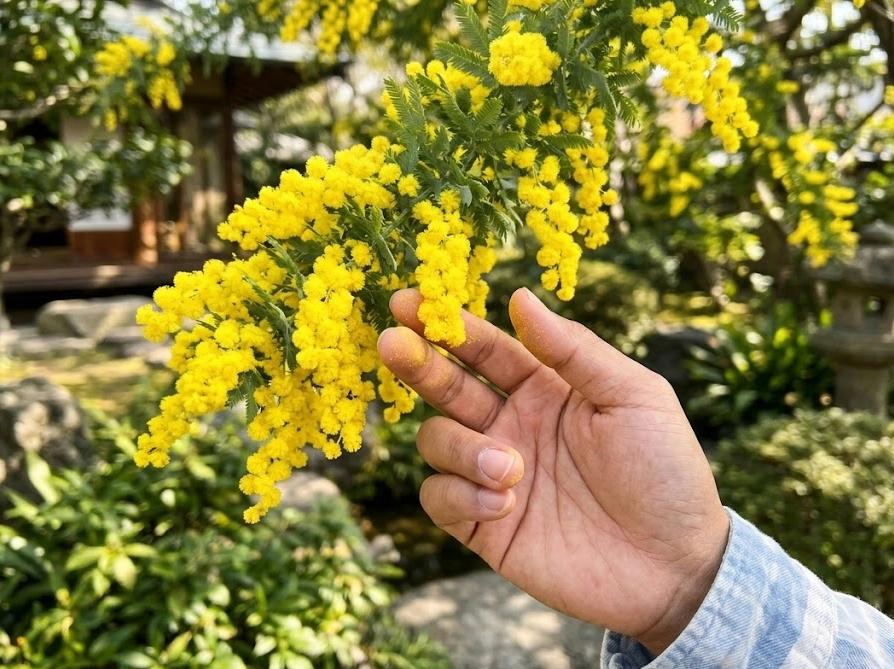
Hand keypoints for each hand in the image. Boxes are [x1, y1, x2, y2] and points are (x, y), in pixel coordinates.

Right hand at [377, 287, 729, 654]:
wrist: (675, 566)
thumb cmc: (666, 472)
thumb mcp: (634, 397)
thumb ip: (575, 349)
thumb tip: (519, 297)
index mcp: (545, 389)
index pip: (485, 349)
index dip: (448, 324)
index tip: (412, 300)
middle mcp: (512, 426)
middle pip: (446, 386)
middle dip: (418, 363)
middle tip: (393, 343)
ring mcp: (494, 476)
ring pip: (436, 441)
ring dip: (462, 448)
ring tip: (512, 469)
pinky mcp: (484, 527)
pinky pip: (439, 499)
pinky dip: (460, 495)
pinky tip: (504, 505)